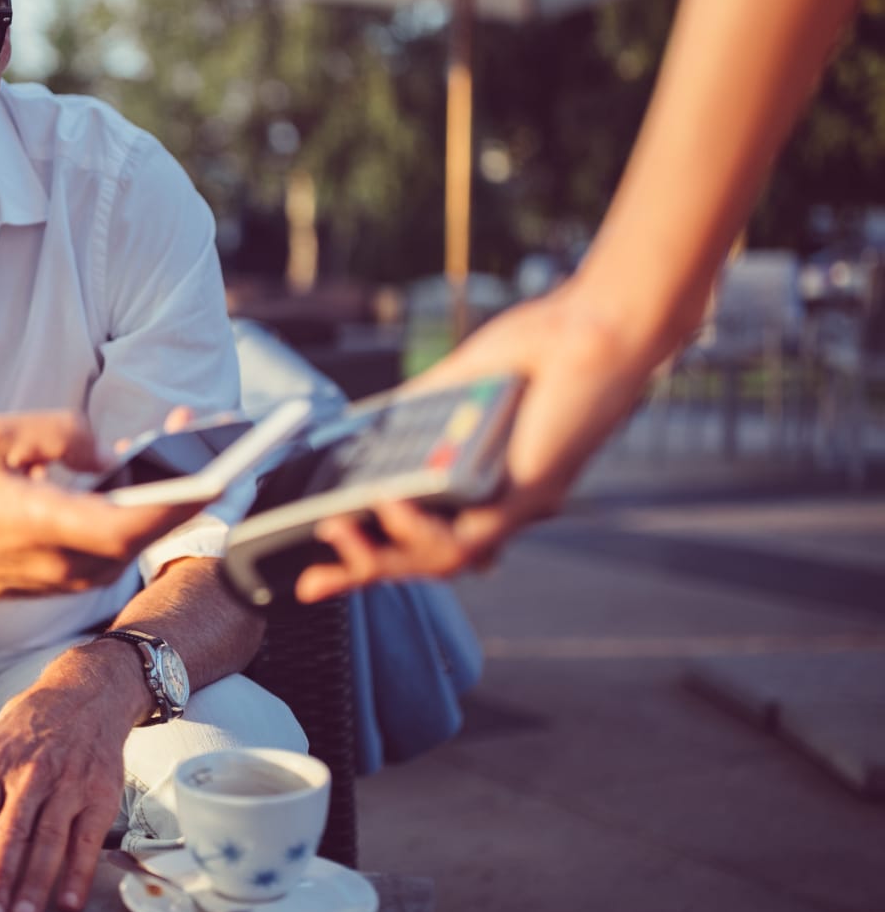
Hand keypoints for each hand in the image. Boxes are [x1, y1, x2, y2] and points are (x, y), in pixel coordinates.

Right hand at [0, 412, 204, 605]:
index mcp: (45, 524)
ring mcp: (79, 578)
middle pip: (150, 528)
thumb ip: (57, 432)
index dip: (174, 502)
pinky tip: (148, 471)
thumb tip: (106, 453)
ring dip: (168, 491)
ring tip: (180, 440)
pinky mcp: (83, 580)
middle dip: (187, 478)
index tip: (215, 475)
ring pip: (142, 535)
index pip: (125, 524)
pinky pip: (127, 542)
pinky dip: (145, 508)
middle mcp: (69, 561)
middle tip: (209, 431)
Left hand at [0, 647, 145, 911]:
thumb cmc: (25, 731)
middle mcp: (28, 776)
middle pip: (11, 834)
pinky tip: (68, 903)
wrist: (83, 695)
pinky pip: (88, 839)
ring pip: (48, 839)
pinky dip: (79, 873)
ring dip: (35, 882)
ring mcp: (66, 785)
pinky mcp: (99, 795)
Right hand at [296, 284, 656, 601]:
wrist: (596, 330)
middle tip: (314, 581)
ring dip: (383, 558)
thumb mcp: (460, 381)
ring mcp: (515, 505)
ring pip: (440, 560)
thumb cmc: (542, 349)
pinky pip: (468, 536)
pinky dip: (420, 530)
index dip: (370, 556)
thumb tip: (366, 428)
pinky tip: (386, 508)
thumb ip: (416, 408)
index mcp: (481, 481)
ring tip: (337, 534)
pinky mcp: (529, 497)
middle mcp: (499, 503)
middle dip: (363, 574)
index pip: (420, 535)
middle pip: (422, 560)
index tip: (318, 572)